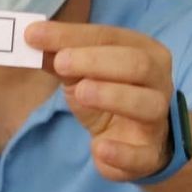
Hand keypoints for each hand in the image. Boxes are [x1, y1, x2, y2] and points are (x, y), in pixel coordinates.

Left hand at [25, 21, 173, 182]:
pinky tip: (98, 148)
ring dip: (113, 96)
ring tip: (80, 94)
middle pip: (137, 64)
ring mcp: (158, 118)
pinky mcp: (151, 154)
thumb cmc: (108, 96)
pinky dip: (120, 153)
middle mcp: (158, 81)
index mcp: (144, 51)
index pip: (109, 37)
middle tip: (61, 63)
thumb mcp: (82, 73)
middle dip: (96, 61)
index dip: (72, 36)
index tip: (34, 36)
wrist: (130, 143)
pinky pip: (142, 154)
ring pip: (148, 104)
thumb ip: (60, 56)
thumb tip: (32, 37)